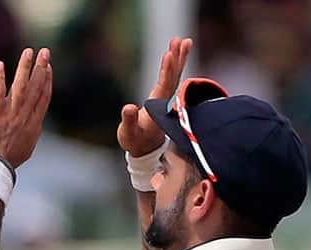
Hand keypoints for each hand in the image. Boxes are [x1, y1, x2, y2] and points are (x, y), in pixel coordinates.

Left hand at [0, 48, 51, 168]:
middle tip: (45, 51)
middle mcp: (24, 115)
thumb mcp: (28, 147)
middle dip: (41, 67)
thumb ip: (31, 132)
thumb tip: (35, 126)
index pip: (43, 97)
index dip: (47, 80)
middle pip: (36, 87)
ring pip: (21, 85)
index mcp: (34, 123)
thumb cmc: (9, 159)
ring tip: (29, 51)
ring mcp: (11, 113)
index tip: (49, 67)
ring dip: (25, 67)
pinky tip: (0, 65)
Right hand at [117, 37, 191, 156]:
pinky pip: (171, 78)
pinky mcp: (164, 97)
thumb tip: (129, 108)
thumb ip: (128, 121)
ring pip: (175, 75)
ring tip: (182, 41)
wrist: (145, 148)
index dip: (167, 70)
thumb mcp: (128, 133)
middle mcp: (165, 101)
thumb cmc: (135, 141)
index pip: (164, 85)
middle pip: (174, 77)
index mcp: (158, 107)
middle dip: (177, 59)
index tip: (169, 55)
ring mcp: (166, 99)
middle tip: (181, 41)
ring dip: (179, 58)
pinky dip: (174, 65)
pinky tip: (174, 55)